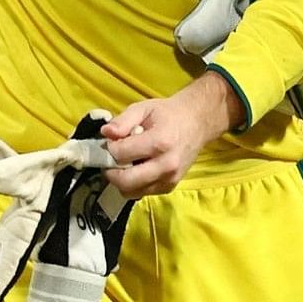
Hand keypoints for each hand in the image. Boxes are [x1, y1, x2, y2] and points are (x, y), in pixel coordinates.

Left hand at [100, 75, 239, 198]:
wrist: (196, 123)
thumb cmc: (168, 114)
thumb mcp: (143, 108)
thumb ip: (122, 121)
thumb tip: (105, 133)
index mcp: (160, 142)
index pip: (122, 154)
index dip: (110, 149)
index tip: (111, 142)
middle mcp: (166, 165)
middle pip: (125, 181)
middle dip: (111, 171)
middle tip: (110, 160)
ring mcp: (169, 179)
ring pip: (132, 192)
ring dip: (121, 180)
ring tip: (125, 164)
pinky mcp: (170, 187)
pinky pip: (142, 193)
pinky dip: (134, 184)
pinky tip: (137, 169)